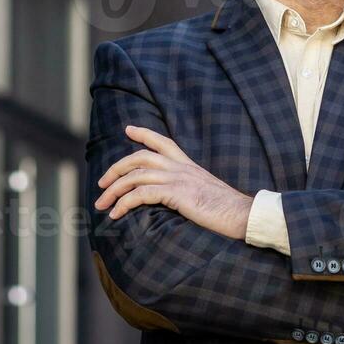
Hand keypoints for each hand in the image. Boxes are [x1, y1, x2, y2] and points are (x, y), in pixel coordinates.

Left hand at [95, 125, 252, 238]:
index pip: (163, 142)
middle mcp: (181, 168)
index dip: (143, 134)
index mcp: (189, 166)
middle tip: (101, 182)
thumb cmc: (228, 210)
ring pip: (135, 176)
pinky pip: (141, 194)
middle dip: (116, 168)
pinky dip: (124, 203)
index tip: (128, 129)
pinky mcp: (176, 193)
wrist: (242, 214)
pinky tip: (116, 214)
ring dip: (113, 190)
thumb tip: (179, 198)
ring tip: (101, 204)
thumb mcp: (206, 193)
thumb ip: (190, 190)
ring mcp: (178, 178)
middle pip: (140, 157)